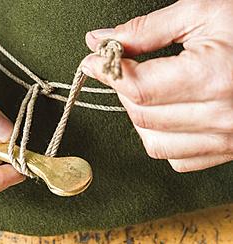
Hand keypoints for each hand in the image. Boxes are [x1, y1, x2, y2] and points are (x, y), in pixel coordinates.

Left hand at [82, 0, 232, 171]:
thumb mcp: (201, 14)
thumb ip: (146, 30)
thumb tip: (102, 40)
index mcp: (212, 77)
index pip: (137, 87)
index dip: (108, 73)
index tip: (94, 60)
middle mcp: (220, 116)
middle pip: (141, 115)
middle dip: (122, 89)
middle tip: (124, 68)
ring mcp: (224, 138)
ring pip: (153, 142)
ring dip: (139, 115)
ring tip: (149, 89)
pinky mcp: (226, 149)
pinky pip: (177, 158)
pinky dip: (161, 138)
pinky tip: (168, 114)